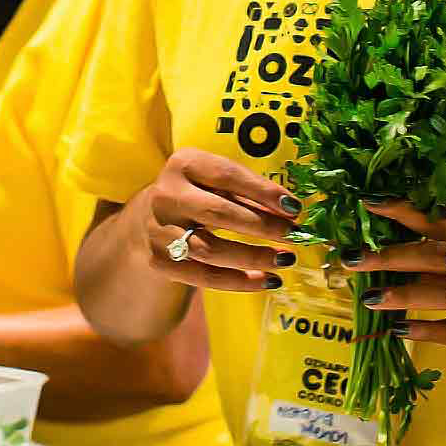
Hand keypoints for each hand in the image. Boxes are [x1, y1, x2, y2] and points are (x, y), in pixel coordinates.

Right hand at [140, 149, 301, 294]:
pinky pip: (205, 277)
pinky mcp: (160, 261)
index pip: (227, 175)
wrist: (152, 217)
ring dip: (254, 257)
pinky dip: (240, 281)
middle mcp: (166, 195)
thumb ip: (249, 193)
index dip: (263, 192)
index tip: (293, 208)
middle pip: (219, 213)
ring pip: (212, 250)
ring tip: (284, 260)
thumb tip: (290, 212)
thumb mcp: (218, 183)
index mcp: (184, 164)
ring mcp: (159, 230)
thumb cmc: (199, 194)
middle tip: (293, 235)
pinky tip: (267, 280)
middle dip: (262, 226)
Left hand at [347, 200, 445, 383]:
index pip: (444, 221)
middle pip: (439, 256)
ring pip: (445, 294)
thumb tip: (386, 243)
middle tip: (354, 258)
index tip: (370, 203)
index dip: (406, 212)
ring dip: (403, 295)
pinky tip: (399, 330)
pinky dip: (427, 329)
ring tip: (369, 298)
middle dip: (392, 256)